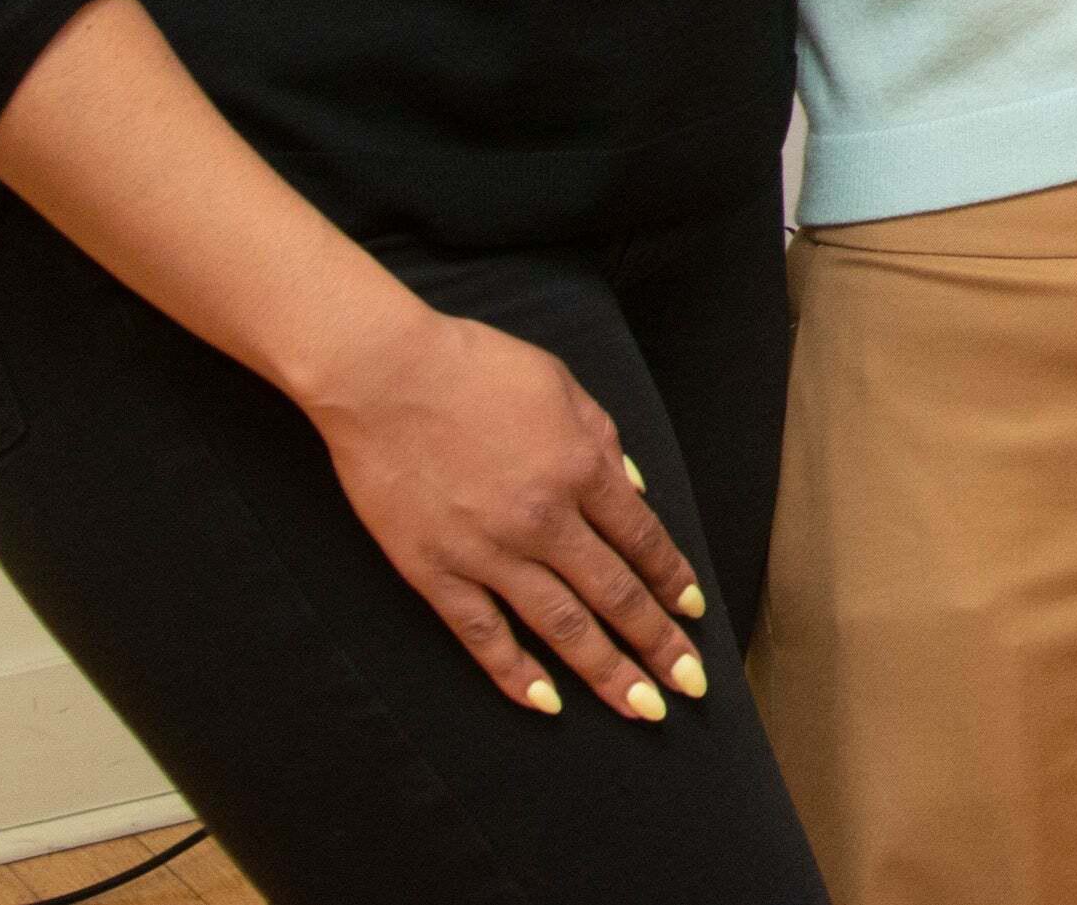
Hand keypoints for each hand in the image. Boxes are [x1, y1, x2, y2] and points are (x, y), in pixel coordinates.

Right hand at [299, 302, 711, 718]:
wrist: (383, 375)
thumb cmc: (475, 367)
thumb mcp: (562, 386)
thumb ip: (604, 442)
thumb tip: (635, 491)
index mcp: (582, 469)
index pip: (643, 541)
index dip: (671, 580)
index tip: (693, 613)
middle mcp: (544, 520)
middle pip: (614, 595)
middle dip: (657, 644)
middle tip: (691, 686)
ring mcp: (487, 552)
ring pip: (560, 626)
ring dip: (605, 672)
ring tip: (641, 709)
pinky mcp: (434, 572)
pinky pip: (482, 634)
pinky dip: (516, 673)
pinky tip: (547, 703)